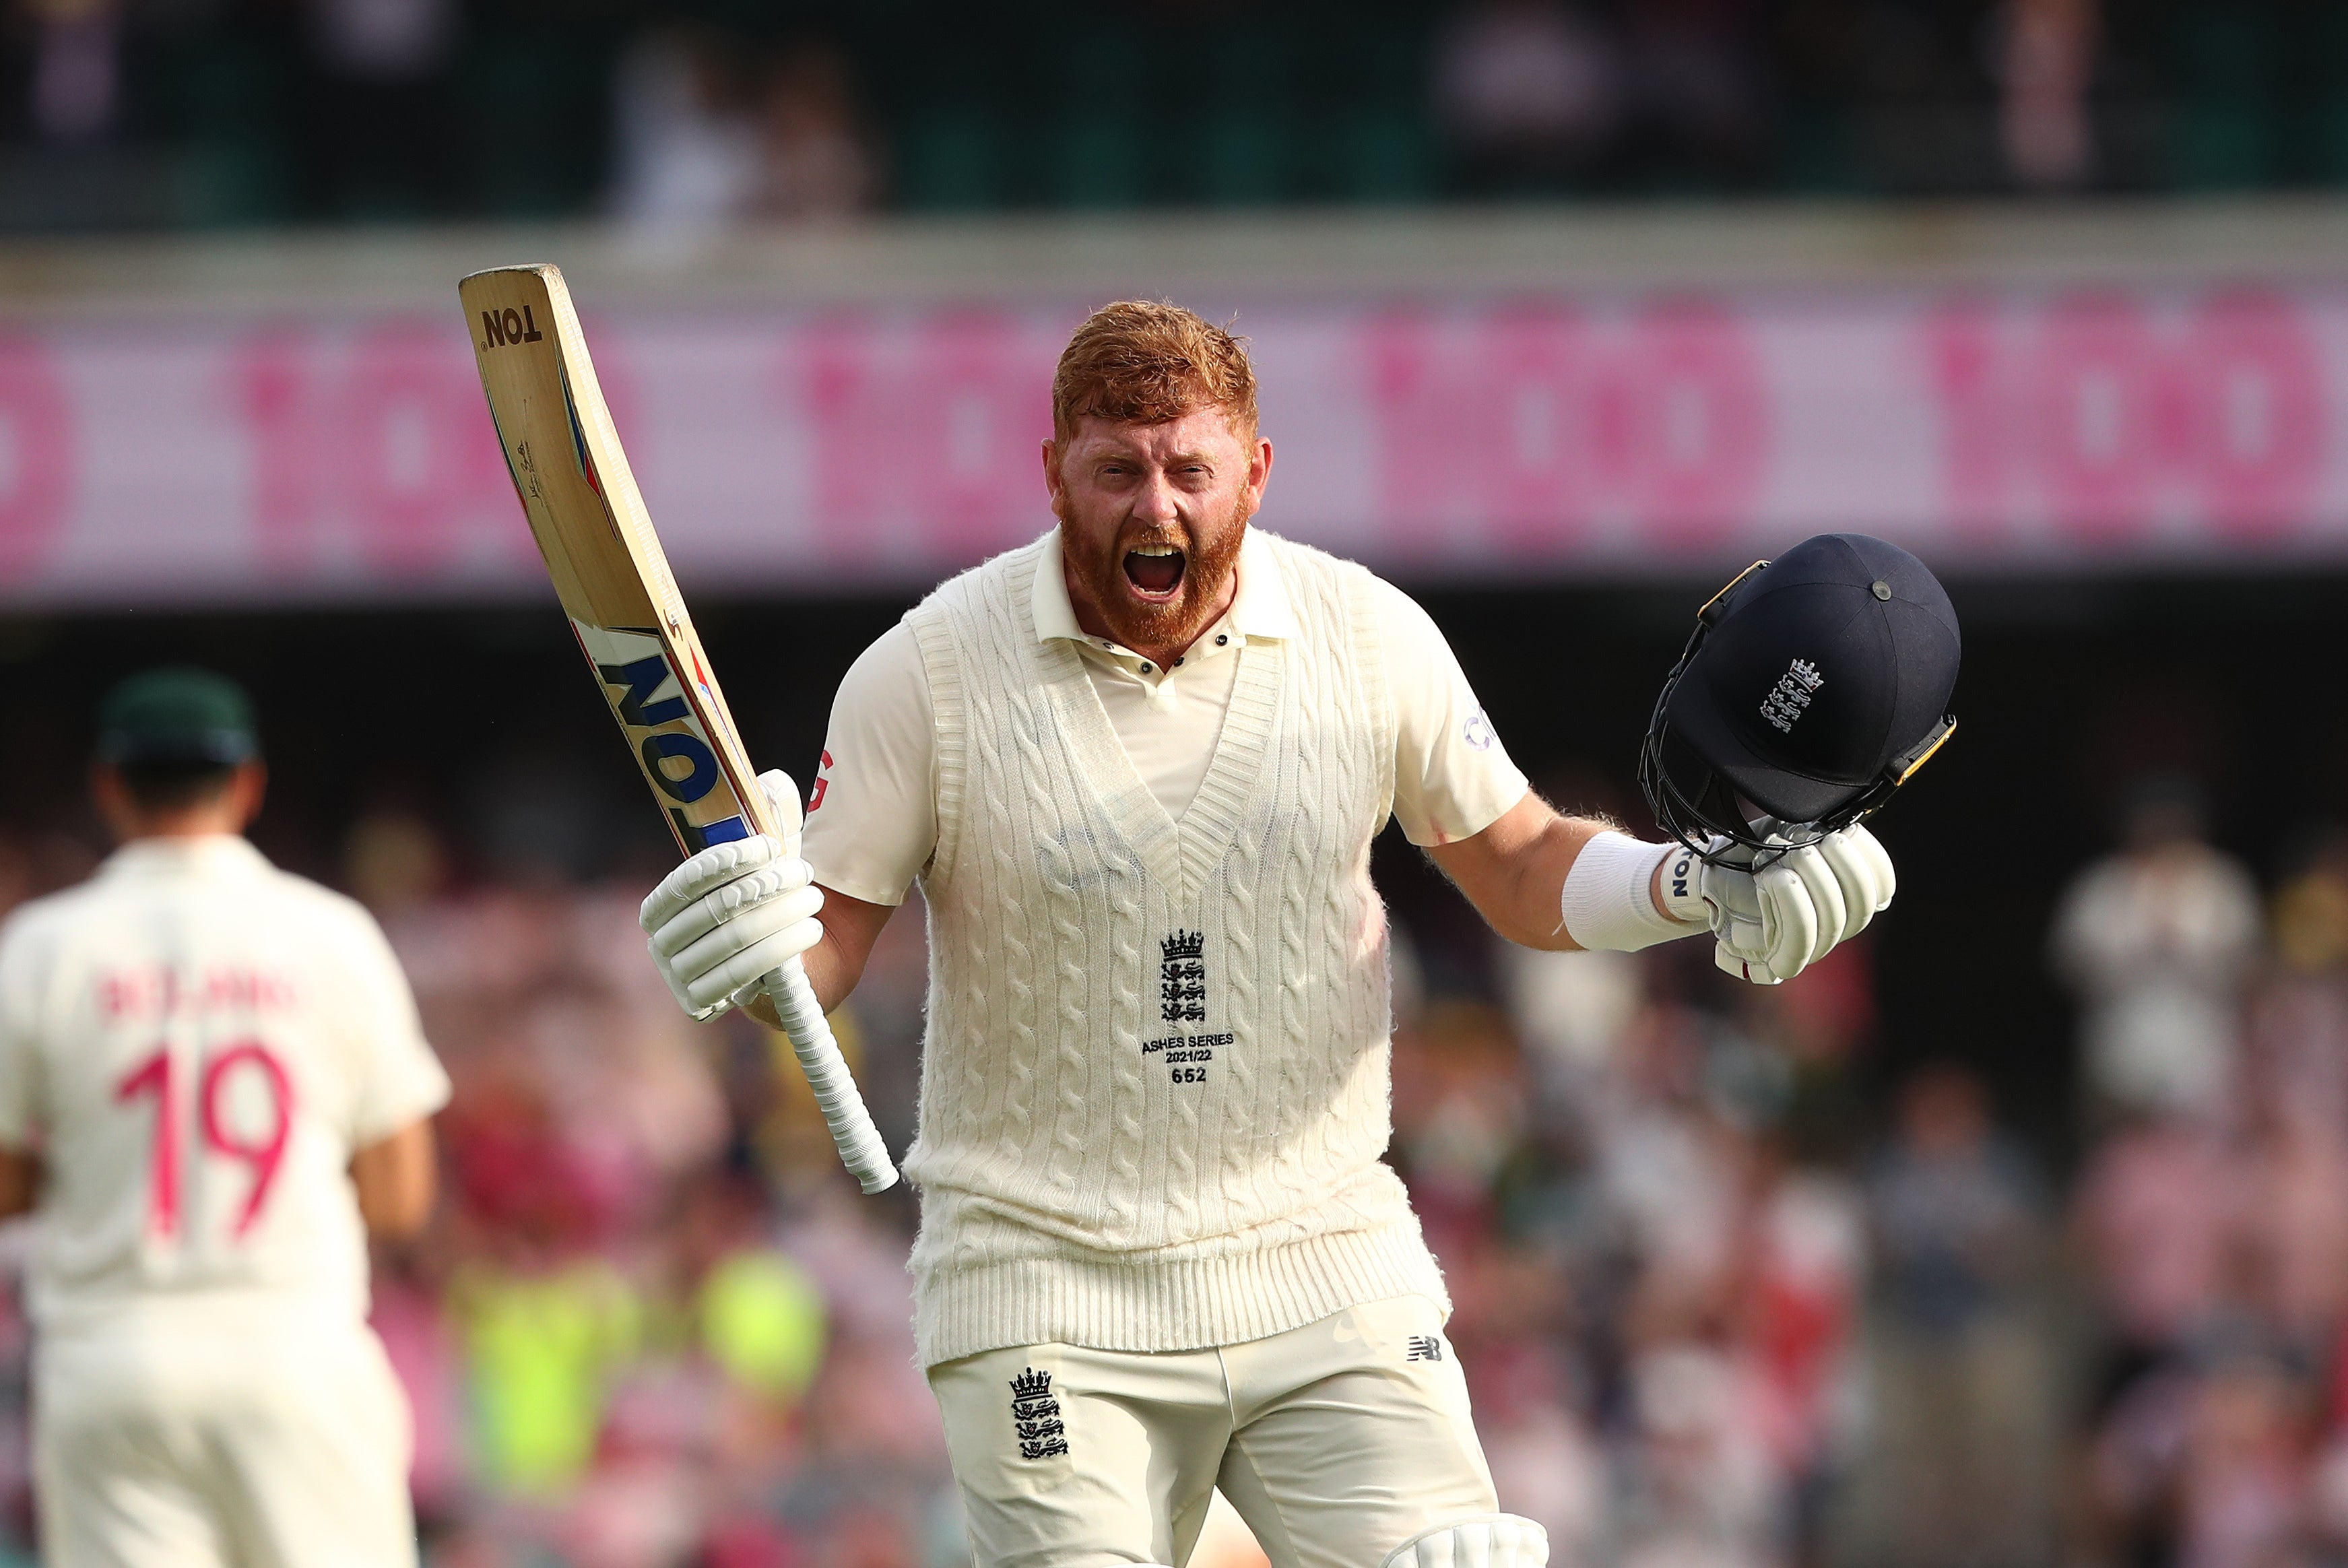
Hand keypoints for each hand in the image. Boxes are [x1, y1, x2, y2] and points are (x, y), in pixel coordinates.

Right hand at [639, 771, 823, 1019]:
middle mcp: (660, 942)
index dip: (726, 860)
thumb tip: (770, 782)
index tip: (770, 846)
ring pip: (734, 941)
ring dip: (781, 918)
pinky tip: (809, 933)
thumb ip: (766, 811)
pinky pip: (743, 977)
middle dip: (766, 888)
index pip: (686, 879)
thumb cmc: (768, 900)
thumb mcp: (766, 855)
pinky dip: (780, 951)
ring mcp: (677, 977)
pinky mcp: (701, 1005)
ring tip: (815, 902)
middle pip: (716, 910)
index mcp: (660, 904)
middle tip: (805, 874)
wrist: (787, 960)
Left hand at [1661, 823, 1895, 984]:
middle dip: (1841, 866)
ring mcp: (1813, 947)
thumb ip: (1824, 829)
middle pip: (1862, 904)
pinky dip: (1791, 905)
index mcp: (1848, 894)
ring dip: (1812, 880)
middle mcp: (1837, 924)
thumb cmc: (1752, 853)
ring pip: (1832, 922)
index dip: (1869, 856)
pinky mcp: (1782, 962)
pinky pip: (1801, 941)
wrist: (1707, 876)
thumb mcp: (1790, 831)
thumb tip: (1849, 822)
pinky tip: (1776, 878)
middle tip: (1813, 840)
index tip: (1843, 829)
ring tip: (1788, 854)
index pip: (1881, 885)